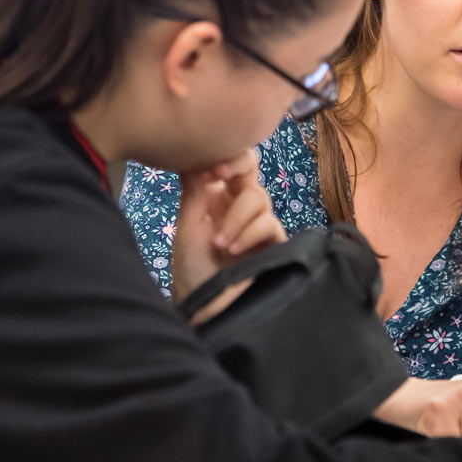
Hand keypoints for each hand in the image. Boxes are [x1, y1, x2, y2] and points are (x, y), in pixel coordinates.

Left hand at [170, 149, 286, 311]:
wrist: (204, 309)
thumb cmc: (191, 271)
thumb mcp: (187, 226)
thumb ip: (194, 189)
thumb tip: (195, 152)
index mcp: (216, 197)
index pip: (229, 162)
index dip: (225, 154)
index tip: (210, 165)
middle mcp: (239, 206)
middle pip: (250, 168)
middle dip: (236, 166)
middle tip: (219, 173)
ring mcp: (257, 224)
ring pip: (258, 197)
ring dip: (236, 217)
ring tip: (218, 243)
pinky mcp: (274, 243)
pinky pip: (268, 223)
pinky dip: (249, 233)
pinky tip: (232, 250)